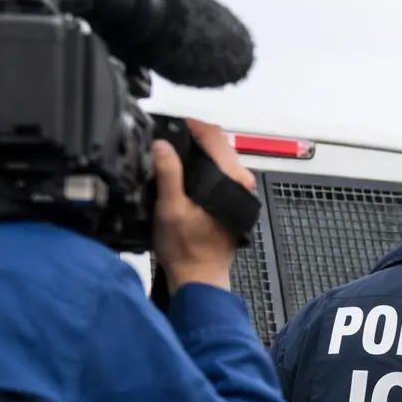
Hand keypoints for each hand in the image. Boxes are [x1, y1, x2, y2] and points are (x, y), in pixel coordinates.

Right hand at [152, 118, 254, 292]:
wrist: (199, 276)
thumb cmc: (186, 248)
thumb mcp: (170, 209)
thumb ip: (168, 174)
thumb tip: (161, 144)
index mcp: (231, 181)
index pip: (214, 135)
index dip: (190, 124)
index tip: (169, 124)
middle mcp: (241, 182)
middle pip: (218, 143)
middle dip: (192, 136)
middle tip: (166, 135)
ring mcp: (239, 191)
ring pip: (219, 156)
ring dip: (197, 150)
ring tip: (171, 150)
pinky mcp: (233, 199)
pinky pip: (218, 171)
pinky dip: (202, 164)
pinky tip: (183, 169)